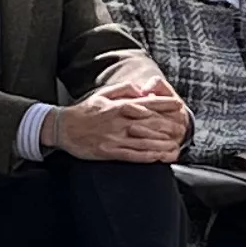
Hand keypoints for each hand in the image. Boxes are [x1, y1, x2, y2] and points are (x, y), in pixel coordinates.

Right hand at [51, 82, 191, 162]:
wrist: (62, 128)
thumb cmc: (84, 111)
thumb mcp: (103, 94)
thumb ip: (124, 90)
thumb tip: (141, 89)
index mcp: (118, 106)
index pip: (147, 104)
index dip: (164, 105)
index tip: (179, 105)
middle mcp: (119, 121)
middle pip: (149, 123)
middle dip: (168, 125)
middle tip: (183, 128)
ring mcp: (114, 138)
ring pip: (144, 141)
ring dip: (162, 143)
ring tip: (176, 145)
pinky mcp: (109, 152)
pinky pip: (132, 155)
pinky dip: (147, 156)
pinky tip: (158, 157)